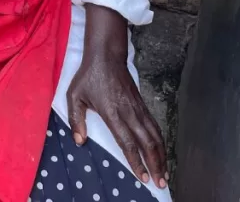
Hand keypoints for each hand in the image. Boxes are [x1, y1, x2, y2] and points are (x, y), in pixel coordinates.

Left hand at [67, 5, 167, 189]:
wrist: (106, 56)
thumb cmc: (88, 77)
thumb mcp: (74, 96)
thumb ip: (75, 119)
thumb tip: (79, 141)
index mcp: (111, 112)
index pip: (127, 142)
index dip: (136, 161)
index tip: (143, 178)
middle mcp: (129, 112)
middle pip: (147, 143)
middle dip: (155, 164)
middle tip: (160, 183)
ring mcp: (138, 108)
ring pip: (155, 136)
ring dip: (162, 155)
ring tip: (165, 174)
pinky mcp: (143, 105)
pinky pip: (155, 127)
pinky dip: (161, 142)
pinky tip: (163, 153)